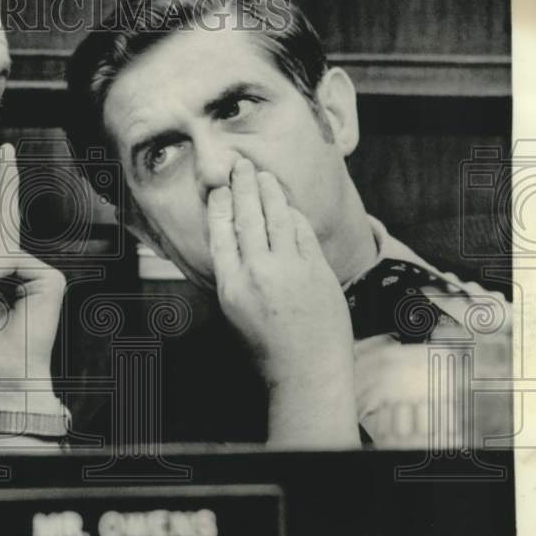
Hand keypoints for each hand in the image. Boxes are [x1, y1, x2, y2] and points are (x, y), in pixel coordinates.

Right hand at [207, 158, 358, 446]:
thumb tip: (234, 241)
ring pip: (276, 217)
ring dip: (268, 191)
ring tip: (263, 175)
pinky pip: (301, 231)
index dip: (219, 206)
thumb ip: (234, 276)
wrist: (307, 370)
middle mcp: (257, 272)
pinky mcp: (316, 270)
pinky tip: (287, 204)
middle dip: (243, 186)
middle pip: (247, 216)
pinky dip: (292, 214)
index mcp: (230, 285)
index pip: (220, 233)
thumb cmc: (267, 347)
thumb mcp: (235, 313)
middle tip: (240, 166)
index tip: (218, 189)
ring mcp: (289, 269)